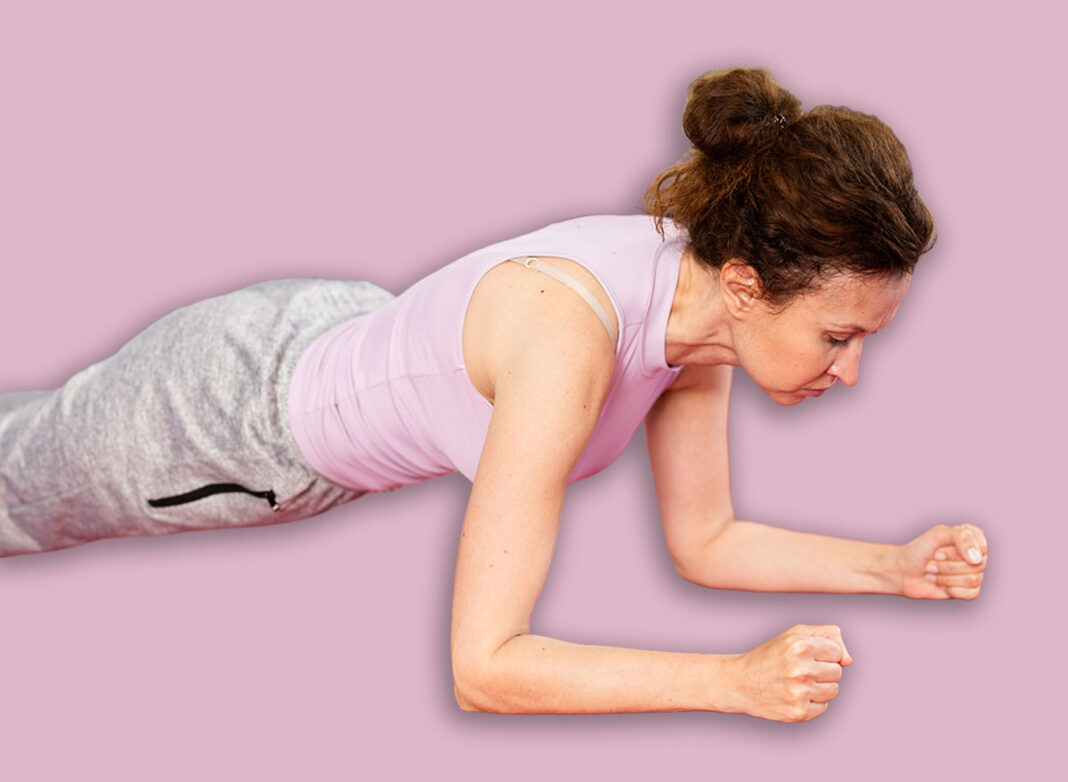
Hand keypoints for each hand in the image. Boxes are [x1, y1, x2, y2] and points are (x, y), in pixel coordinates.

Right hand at [728, 624, 850, 721]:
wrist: (740, 682)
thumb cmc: (770, 656)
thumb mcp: (793, 635)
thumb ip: (827, 635)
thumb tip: (849, 660)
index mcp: (801, 645)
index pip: (837, 652)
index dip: (823, 654)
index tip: (805, 655)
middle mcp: (802, 669)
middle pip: (838, 672)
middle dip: (823, 670)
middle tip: (800, 669)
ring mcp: (800, 693)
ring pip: (834, 690)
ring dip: (820, 687)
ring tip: (798, 682)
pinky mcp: (799, 712)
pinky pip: (824, 707)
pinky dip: (813, 702)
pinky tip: (794, 695)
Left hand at [896, 523, 987, 599]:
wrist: (902, 572)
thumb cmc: (919, 550)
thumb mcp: (938, 535)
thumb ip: (961, 538)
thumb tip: (977, 559)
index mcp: (972, 536)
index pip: (980, 546)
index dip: (956, 550)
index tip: (938, 548)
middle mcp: (976, 555)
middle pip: (977, 565)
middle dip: (948, 564)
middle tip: (932, 560)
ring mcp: (973, 573)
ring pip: (972, 580)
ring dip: (945, 577)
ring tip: (933, 571)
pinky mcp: (967, 590)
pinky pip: (972, 593)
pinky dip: (952, 590)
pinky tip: (941, 584)